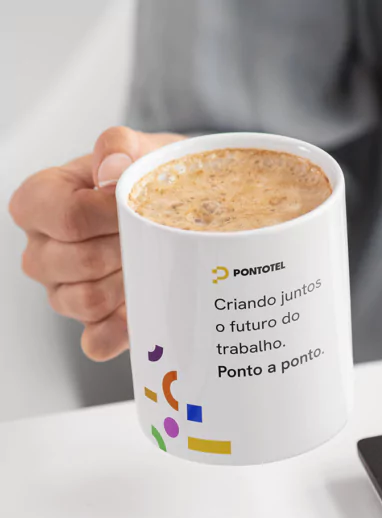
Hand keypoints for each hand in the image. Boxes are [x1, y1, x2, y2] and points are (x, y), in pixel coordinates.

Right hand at [9, 127, 184, 360]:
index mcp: (40, 202)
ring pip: (86, 301)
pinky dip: (122, 330)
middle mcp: (42, 250)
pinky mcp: (92, 322)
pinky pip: (96, 341)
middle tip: (157, 234)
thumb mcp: (139, 148)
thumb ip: (120, 147)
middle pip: (78, 263)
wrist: (176, 200)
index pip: (65, 217)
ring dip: (130, 284)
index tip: (142, 204)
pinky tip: (144, 313)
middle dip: (126, 250)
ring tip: (156, 262)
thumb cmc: (147, 174)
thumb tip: (112, 166)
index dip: (110, 214)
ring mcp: (63, 290)